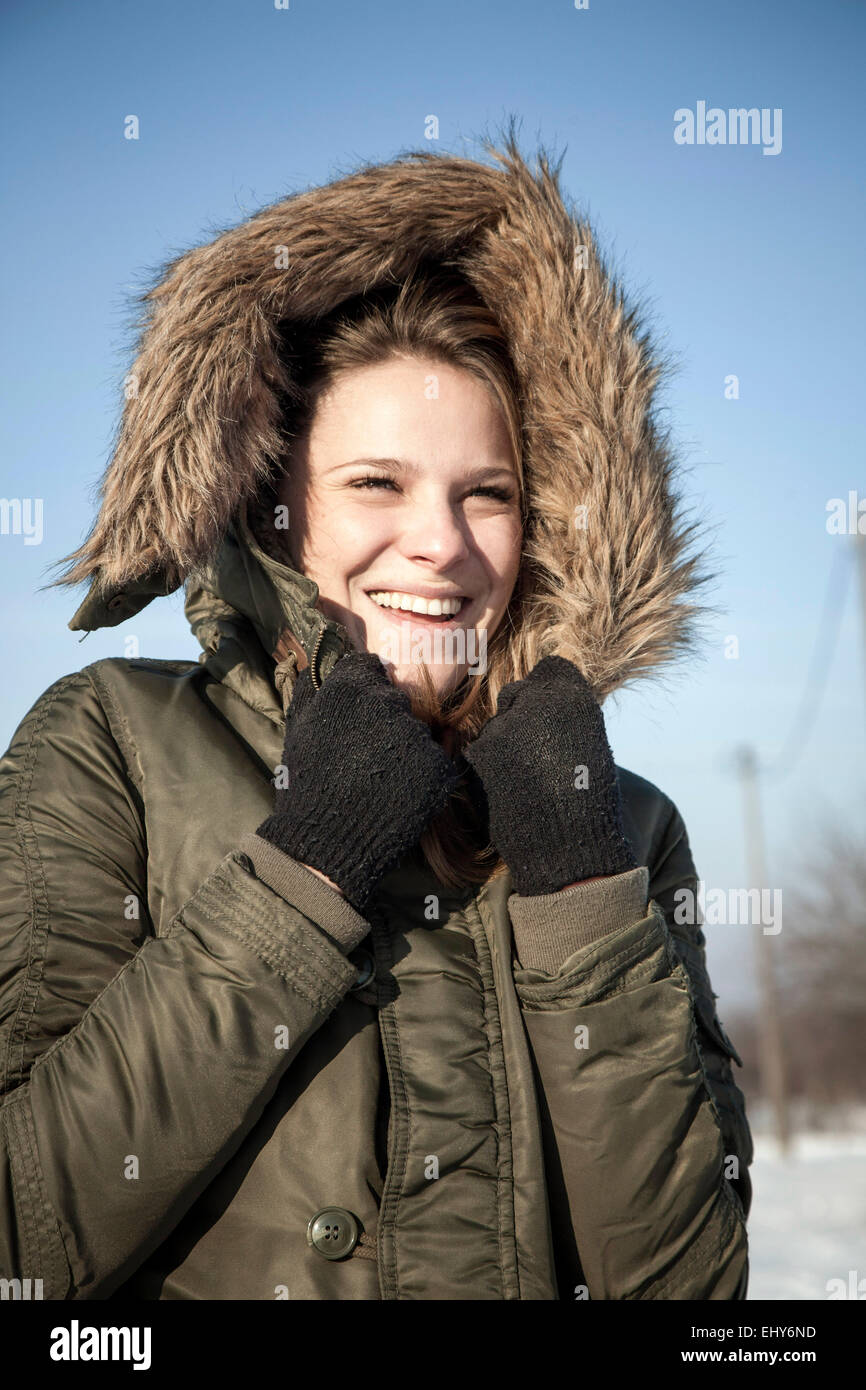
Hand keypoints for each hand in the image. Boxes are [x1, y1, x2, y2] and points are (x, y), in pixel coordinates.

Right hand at [256, 649, 458, 915]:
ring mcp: (416, 735)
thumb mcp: (297, 731)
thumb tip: (308, 665)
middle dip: (386, 722)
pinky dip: (422, 776)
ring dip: (405, 750)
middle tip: (366, 758)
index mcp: (351, 687)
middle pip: (397, 701)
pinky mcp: (438, 766)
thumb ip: (309, 692)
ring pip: (418, 732)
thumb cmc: (305, 787)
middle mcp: (388, 703)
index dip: (365, 693)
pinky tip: (398, 795)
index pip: (371, 669)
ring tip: (380, 781)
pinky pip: (436, 761)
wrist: (325, 845)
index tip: (357, 720)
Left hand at [461, 655, 635, 896]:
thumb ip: (561, 713)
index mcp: (573, 696)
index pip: (550, 671)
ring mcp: (503, 726)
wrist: (567, 847)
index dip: (548, 695)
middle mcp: (536, 702)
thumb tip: (536, 700)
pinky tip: (509, 791)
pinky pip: (480, 751)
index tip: (552, 720)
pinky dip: (489, 768)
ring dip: (503, 745)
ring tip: (526, 780)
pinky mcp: (478, 753)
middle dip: (521, 718)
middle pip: (515, 695)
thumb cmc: (588, 798)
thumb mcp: (589, 742)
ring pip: (495, 725)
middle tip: (537, 756)